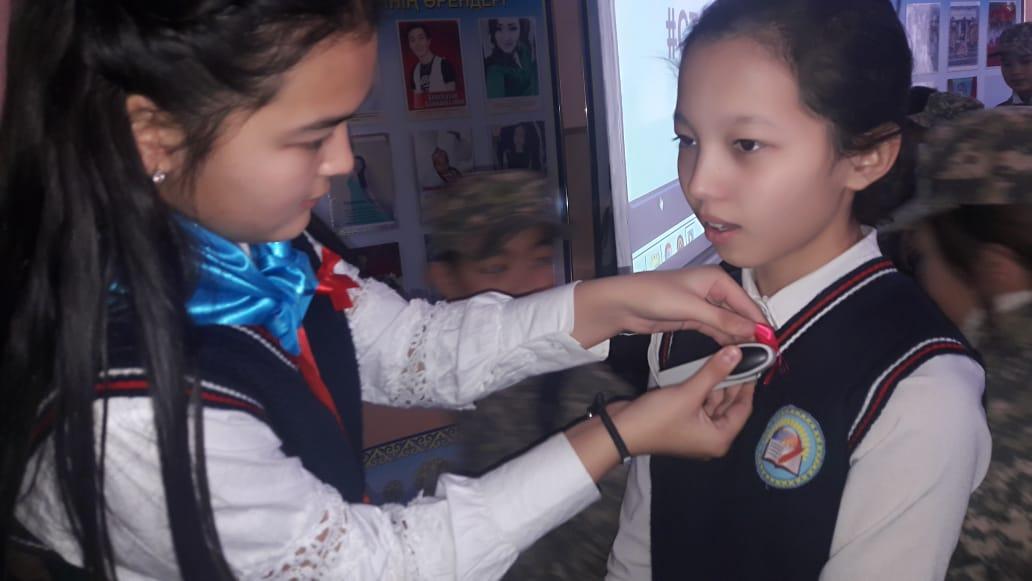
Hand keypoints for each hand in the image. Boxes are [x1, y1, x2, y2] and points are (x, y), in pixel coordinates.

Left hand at [571, 266, 764, 347]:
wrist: (623, 304)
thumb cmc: (653, 296)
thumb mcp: (691, 308)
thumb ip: (722, 320)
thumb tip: (752, 330)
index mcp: (717, 279)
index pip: (747, 303)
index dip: (760, 324)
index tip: (772, 343)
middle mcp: (713, 290)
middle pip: (741, 314)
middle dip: (752, 332)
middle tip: (766, 355)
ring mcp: (704, 305)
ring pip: (729, 324)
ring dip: (740, 339)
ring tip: (753, 358)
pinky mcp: (694, 318)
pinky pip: (716, 330)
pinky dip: (725, 340)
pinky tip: (734, 353)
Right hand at [616, 345, 753, 458]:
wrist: (620, 429)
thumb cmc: (654, 421)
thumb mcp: (689, 393)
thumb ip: (714, 372)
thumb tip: (736, 354)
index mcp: (719, 439)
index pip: (744, 408)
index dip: (749, 384)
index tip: (753, 363)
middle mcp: (710, 436)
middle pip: (729, 404)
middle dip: (731, 380)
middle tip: (737, 356)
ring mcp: (695, 429)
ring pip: (713, 401)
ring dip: (715, 382)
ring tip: (721, 358)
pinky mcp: (682, 420)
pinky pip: (698, 401)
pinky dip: (701, 387)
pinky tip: (702, 369)